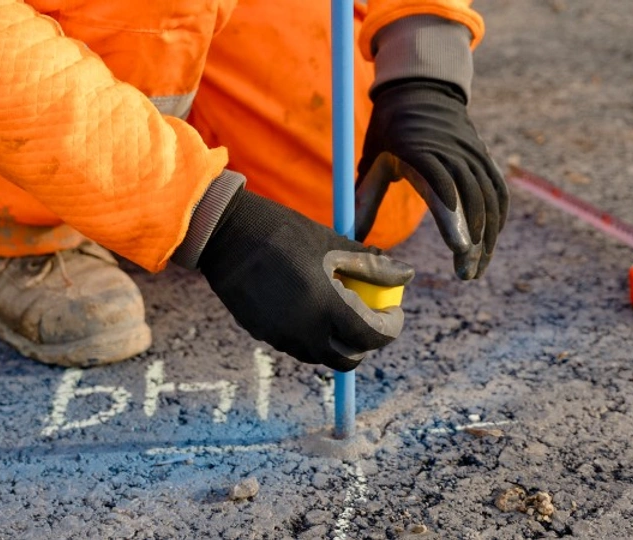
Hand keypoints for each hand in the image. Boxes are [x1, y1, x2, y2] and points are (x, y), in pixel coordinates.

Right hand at [198, 189, 414, 371]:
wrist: (227, 233)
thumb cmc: (284, 232)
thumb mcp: (332, 244)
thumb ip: (371, 265)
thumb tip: (406, 274)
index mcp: (326, 306)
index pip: (372, 335)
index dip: (391, 327)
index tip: (394, 312)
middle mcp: (304, 330)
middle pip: (348, 358)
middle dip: (365, 343)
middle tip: (369, 318)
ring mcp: (280, 336)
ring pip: (321, 355)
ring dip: (338, 341)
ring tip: (339, 310)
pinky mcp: (262, 334)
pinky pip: (297, 345)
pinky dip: (312, 335)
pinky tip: (310, 307)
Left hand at [356, 79, 508, 279]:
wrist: (420, 91)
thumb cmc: (389, 131)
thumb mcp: (371, 162)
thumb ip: (363, 202)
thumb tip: (348, 240)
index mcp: (418, 153)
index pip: (441, 188)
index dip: (452, 219)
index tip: (459, 249)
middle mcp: (450, 152)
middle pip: (471, 200)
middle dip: (474, 241)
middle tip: (467, 275)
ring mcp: (472, 154)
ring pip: (489, 200)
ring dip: (487, 237)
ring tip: (476, 269)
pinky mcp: (484, 157)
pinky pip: (498, 190)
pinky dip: (498, 218)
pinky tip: (489, 243)